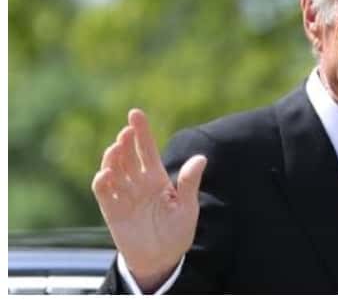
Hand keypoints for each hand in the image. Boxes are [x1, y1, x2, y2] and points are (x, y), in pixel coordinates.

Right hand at [92, 109, 206, 291]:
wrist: (162, 258)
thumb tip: (201, 157)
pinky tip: (106, 173)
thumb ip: (189, 182)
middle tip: (127, 130)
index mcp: (157, 178)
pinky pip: (104, 193)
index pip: (147, 150)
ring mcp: (124, 195)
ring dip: (113, 158)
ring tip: (116, 148)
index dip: (142, 132)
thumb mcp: (187, 206)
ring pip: (114, 170)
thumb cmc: (177, 231)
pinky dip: (102, 182)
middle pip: (129, 156)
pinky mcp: (112, 210)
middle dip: (126, 142)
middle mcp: (138, 183)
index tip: (135, 114)